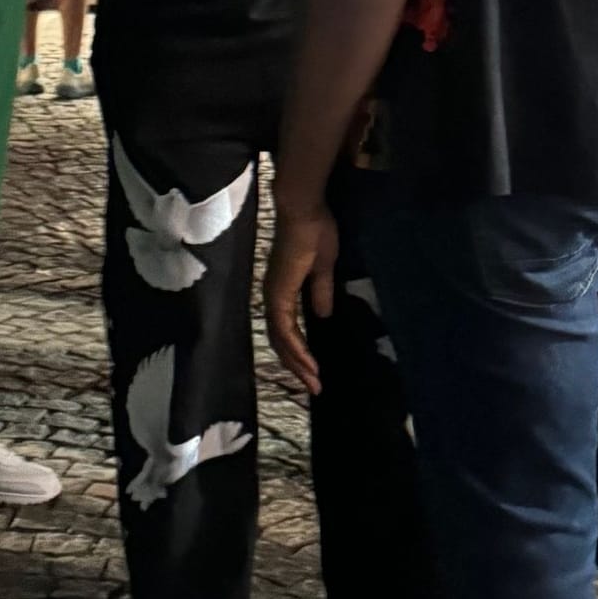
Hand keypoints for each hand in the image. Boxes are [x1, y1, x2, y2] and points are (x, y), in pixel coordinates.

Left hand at [263, 199, 339, 395]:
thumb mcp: (323, 267)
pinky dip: (296, 349)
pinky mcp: (279, 293)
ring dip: (297, 363)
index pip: (286, 331)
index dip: (299, 352)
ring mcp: (274, 296)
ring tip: (314, 383)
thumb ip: (320, 290)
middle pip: (281, 342)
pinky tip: (309, 364)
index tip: (315, 372)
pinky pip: (285, 329)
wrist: (305, 211)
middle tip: (315, 387)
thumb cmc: (315, 231)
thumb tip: (322, 314)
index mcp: (282, 291)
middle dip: (298, 366)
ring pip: (281, 340)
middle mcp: (273, 297)